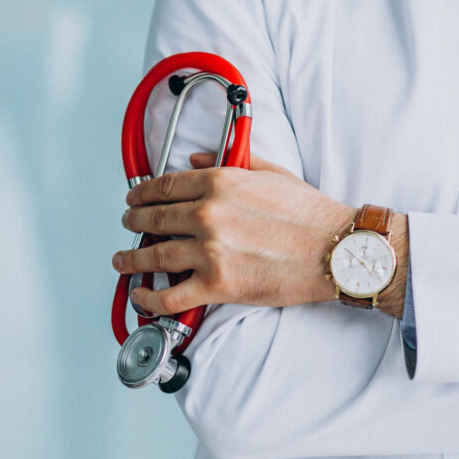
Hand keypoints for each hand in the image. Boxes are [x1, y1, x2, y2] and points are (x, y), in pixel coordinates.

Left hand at [112, 152, 371, 315]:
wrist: (336, 251)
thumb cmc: (309, 214)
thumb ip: (229, 162)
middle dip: (133, 222)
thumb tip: (196, 159)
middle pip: (153, 218)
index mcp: (219, 183)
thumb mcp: (270, 173)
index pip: (165, 187)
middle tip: (128, 225)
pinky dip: (149, 299)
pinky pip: (170, 296)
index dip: (142, 194)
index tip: (134, 198)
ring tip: (123, 260)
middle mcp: (208, 215)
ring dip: (131, 259)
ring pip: (153, 256)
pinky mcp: (217, 286)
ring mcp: (209, 252)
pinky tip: (140, 296)